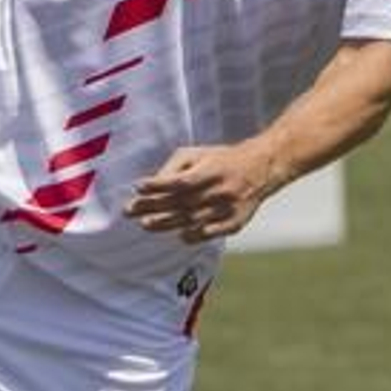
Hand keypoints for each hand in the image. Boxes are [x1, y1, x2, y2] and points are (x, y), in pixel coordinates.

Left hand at [123, 141, 278, 244]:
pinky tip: (180, 236)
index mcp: (210, 171)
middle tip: (130, 211)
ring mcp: (228, 209)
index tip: (137, 187)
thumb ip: (173, 168)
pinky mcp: (235, 222)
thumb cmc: (220, 159)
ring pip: (193, 220)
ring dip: (167, 223)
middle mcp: (219, 191)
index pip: (179, 181)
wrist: (261, 169)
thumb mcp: (196, 154)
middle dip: (153, 207)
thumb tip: (150, 184)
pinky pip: (212, 233)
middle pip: (181, 203)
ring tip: (145, 224)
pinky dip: (195, 235)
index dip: (158, 185)